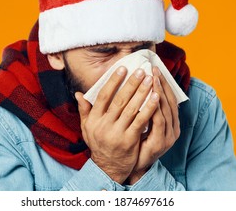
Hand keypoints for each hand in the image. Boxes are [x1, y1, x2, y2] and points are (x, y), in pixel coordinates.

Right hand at [75, 66, 159, 183]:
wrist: (108, 166)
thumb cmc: (99, 143)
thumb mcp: (88, 128)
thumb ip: (84, 110)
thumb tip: (78, 94)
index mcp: (94, 119)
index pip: (103, 96)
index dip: (113, 81)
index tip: (122, 68)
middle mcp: (104, 125)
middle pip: (119, 100)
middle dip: (131, 84)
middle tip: (141, 70)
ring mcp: (117, 133)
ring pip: (131, 109)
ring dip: (142, 93)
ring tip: (150, 80)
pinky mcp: (129, 140)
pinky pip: (141, 121)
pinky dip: (149, 108)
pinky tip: (156, 98)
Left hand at [127, 66, 180, 183]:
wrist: (135, 165)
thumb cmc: (137, 141)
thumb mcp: (141, 122)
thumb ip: (143, 107)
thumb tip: (137, 86)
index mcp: (170, 122)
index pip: (168, 98)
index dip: (162, 83)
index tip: (154, 69)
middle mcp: (172, 127)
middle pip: (169, 101)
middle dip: (161, 84)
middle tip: (153, 69)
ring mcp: (168, 135)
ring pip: (166, 109)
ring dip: (159, 92)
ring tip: (152, 78)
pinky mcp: (161, 142)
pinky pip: (159, 121)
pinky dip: (156, 108)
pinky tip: (152, 96)